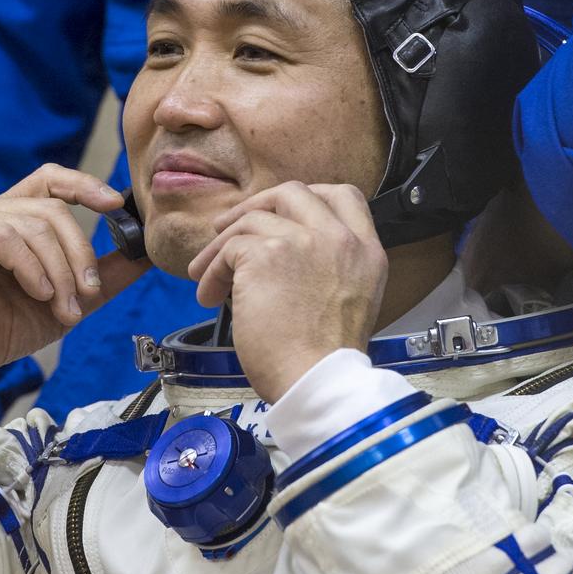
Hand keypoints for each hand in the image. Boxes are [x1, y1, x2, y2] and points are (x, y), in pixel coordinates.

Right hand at [0, 165, 149, 378]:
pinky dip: (31, 269)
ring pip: (32, 226)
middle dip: (79, 254)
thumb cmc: (0, 327)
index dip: (84, 185)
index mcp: (9, 214)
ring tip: (61, 308)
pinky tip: (37, 294)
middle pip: (51, 209)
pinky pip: (4, 240)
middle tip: (86, 295)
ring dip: (58, 272)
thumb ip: (103, 275)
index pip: (50, 179)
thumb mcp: (66, 300)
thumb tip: (146, 253)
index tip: (115, 204)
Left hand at [187, 181, 387, 403]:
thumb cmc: (324, 360)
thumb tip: (285, 256)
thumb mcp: (350, 302)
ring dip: (221, 247)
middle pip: (293, 192)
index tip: (283, 212)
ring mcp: (303, 241)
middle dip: (257, 205)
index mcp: (366, 251)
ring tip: (206, 275)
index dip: (310, 197)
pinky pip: (228, 248)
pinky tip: (210, 295)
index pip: (346, 197)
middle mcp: (339, 239)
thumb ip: (329, 269)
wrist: (317, 381)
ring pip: (251, 220)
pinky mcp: (266, 254)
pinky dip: (212, 271)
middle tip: (231, 227)